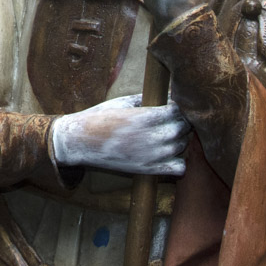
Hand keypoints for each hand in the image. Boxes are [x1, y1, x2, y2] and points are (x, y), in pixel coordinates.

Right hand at [51, 94, 189, 175]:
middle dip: (180, 122)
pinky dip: (178, 161)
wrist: (82, 142)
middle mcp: (152, 137)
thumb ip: (146, 99)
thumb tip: (165, 95)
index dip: (176, 108)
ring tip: (165, 135)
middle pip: (183, 128)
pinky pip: (180, 168)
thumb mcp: (122, 102)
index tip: (169, 107)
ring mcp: (153, 156)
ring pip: (182, 146)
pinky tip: (167, 154)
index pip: (178, 111)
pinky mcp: (150, 170)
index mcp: (146, 117)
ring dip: (178, 139)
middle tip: (169, 120)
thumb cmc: (100, 118)